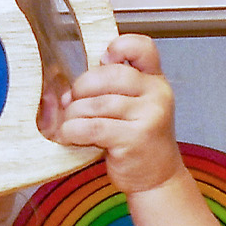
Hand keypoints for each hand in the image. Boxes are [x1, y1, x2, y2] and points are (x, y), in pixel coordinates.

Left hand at [55, 34, 180, 195]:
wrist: (158, 179)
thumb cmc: (139, 142)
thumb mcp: (133, 108)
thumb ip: (110, 90)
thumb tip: (67, 92)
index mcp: (155, 80)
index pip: (143, 47)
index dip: (119, 47)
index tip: (103, 60)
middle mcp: (156, 94)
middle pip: (108, 75)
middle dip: (82, 88)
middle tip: (74, 103)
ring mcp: (148, 116)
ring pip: (96, 103)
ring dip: (74, 114)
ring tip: (72, 124)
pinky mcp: (134, 139)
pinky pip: (92, 126)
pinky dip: (74, 131)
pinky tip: (72, 136)